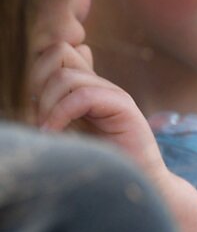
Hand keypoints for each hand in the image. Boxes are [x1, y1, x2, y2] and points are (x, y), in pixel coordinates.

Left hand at [30, 42, 166, 178]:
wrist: (130, 181)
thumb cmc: (91, 161)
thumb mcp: (57, 128)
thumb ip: (45, 104)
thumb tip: (30, 86)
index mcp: (82, 85)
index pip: (55, 50)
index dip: (36, 64)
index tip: (31, 101)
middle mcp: (97, 83)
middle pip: (58, 51)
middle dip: (36, 79)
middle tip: (35, 113)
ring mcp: (111, 92)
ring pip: (64, 75)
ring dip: (47, 104)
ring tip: (46, 129)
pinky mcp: (123, 105)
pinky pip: (83, 96)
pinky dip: (60, 115)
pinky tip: (55, 133)